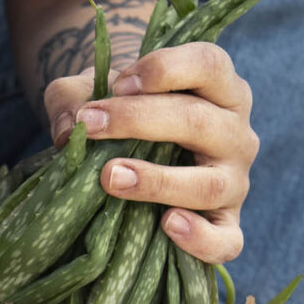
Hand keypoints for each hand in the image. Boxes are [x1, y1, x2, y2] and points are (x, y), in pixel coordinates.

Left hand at [42, 43, 256, 263]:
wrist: (135, 155)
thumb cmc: (120, 116)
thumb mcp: (91, 94)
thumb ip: (71, 97)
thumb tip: (67, 131)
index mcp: (218, 87)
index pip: (209, 64)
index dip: (165, 69)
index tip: (117, 84)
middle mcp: (236, 132)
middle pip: (200, 121)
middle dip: (140, 121)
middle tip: (91, 126)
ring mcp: (235, 180)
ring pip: (210, 183)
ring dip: (159, 181)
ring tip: (111, 178)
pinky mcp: (226, 223)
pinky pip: (227, 240)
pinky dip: (202, 239)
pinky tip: (167, 225)